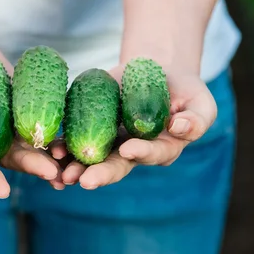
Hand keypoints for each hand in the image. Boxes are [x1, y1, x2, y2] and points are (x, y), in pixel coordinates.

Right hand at [0, 32, 64, 197]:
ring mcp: (3, 116)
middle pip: (9, 154)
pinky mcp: (19, 99)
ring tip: (70, 163)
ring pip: (28, 140)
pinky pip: (38, 114)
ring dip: (48, 152)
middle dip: (30, 164)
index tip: (2, 191)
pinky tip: (74, 133)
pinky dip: (54, 125)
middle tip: (52, 174)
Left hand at [61, 64, 217, 189]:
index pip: (151, 154)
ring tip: (62, 173)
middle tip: (84, 181)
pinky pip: (77, 138)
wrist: (157, 71)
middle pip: (117, 166)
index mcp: (161, 149)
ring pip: (93, 159)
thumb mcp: (200, 102)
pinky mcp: (94, 126)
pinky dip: (65, 144)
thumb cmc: (184, 90)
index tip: (129, 149)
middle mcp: (134, 151)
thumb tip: (178, 128)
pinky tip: (54, 148)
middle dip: (100, 174)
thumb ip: (197, 119)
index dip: (141, 153)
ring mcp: (112, 141)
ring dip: (76, 167)